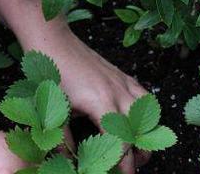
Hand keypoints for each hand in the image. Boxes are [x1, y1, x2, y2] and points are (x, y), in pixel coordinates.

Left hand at [18, 24, 149, 173]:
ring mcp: (122, 82)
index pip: (121, 143)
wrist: (53, 39)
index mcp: (101, 103)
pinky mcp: (122, 75)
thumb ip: (62, 138)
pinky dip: (146, 112)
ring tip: (136, 150)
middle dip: (138, 156)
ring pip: (148, 114)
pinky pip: (144, 96)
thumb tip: (69, 161)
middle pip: (139, 131)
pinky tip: (138, 121)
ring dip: (145, 134)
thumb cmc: (51, 71)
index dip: (122, 165)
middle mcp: (118, 92)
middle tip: (126, 169)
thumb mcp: (53, 108)